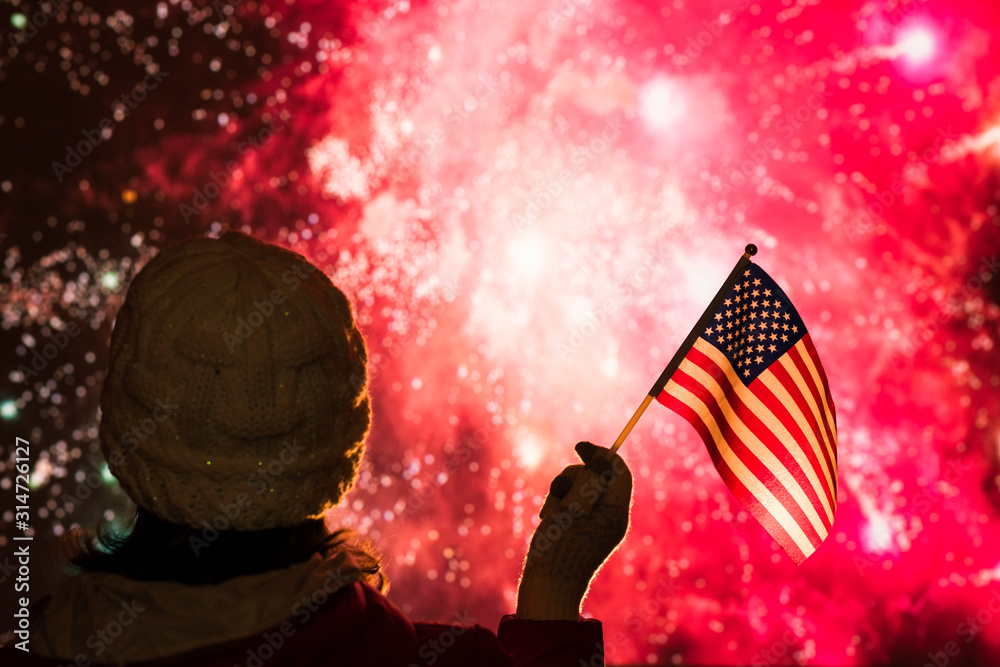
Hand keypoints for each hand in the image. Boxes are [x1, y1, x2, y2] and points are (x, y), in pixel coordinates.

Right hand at [516, 442, 631, 619]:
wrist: (548, 586)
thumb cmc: (558, 548)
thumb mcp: (572, 507)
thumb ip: (588, 480)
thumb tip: (599, 460)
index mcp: (616, 512)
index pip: (619, 471)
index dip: (601, 455)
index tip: (579, 448)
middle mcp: (612, 517)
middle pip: (598, 477)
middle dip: (574, 477)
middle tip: (556, 490)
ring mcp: (598, 525)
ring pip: (582, 488)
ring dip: (562, 491)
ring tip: (549, 512)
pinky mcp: (583, 530)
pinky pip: (574, 504)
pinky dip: (559, 504)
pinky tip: (547, 518)